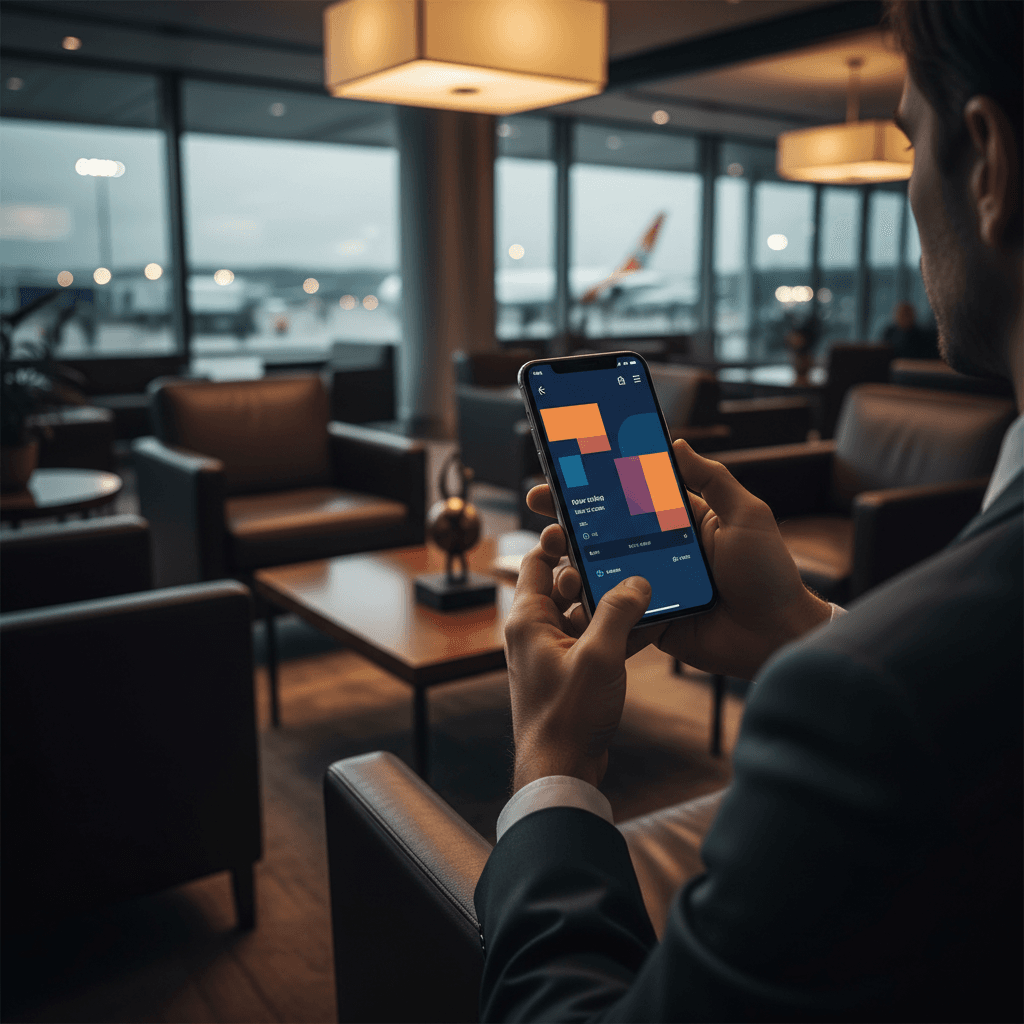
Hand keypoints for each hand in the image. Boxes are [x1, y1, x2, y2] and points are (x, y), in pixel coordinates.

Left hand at [504, 524, 651, 791]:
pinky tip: (647, 624)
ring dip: (608, 602)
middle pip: (562, 584)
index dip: (557, 540)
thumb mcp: (599, 656)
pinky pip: (592, 639)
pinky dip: (614, 630)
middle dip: (593, 570)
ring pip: (581, 612)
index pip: (536, 562)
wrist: (562, 770)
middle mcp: (534, 632)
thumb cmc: (568, 715)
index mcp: (528, 619)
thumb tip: (636, 581)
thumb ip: (618, 612)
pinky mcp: (570, 673)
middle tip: (625, 554)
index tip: (584, 524)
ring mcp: (552, 653)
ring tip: (642, 586)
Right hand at [524, 439, 830, 680]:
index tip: (565, 468)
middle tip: (540, 504)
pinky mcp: (646, 619)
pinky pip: (610, 609)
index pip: (629, 495)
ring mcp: (649, 586)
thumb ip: (712, 479)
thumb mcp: (746, 516)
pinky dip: (586, 599)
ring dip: (571, 555)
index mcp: (679, 522)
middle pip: (604, 530)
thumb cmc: (768, 573)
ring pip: (599, 568)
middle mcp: (659, 551)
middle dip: (568, 515)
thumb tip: (676, 442)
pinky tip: (564, 587)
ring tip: (553, 546)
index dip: (597, 482)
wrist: (775, 636)